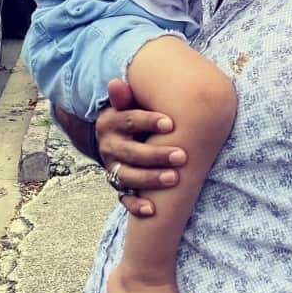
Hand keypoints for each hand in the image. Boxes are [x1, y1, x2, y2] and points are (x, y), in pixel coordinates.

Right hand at [95, 79, 187, 216]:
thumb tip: (116, 83)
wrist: (113, 135)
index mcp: (112, 122)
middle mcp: (110, 146)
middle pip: (131, 153)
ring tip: (174, 179)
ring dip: (150, 179)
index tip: (171, 124)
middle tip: (181, 156)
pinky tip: (152, 209)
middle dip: (156, 155)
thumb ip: (126, 96)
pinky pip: (123, 197)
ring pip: (128, 176)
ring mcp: (113, 167)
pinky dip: (136, 205)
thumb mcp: (127, 103)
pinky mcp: (117, 183)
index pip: (128, 120)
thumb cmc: (132, 115)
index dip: (148, 122)